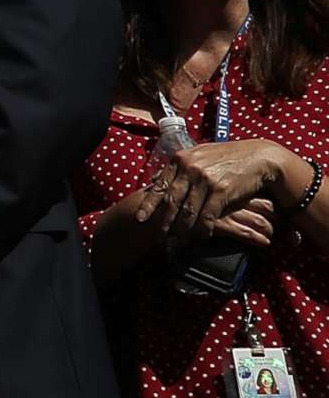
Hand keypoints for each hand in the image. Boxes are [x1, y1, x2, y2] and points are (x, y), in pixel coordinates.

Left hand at [150, 141, 296, 243]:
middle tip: (157, 237)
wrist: (258, 157)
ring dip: (181, 230)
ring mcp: (204, 179)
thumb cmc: (227, 157)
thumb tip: (156, 179)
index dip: (149, 204)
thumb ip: (178, 167)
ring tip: (176, 242)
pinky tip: (200, 237)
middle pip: (170, 201)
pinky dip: (202, 229)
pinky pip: (207, 216)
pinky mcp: (220, 191)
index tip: (140, 218)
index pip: (159, 185)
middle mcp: (189, 168)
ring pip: (187, 211)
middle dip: (163, 222)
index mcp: (180, 159)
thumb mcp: (198, 155)